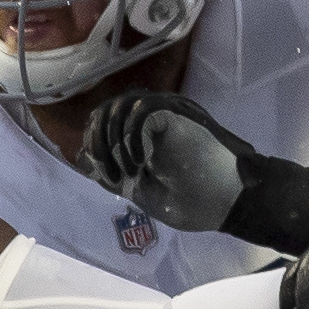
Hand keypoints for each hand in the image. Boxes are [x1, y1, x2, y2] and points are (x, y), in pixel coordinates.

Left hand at [84, 87, 252, 231]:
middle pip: (107, 110)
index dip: (95, 143)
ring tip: (128, 170)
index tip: (103, 173)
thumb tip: (83, 158)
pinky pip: (140, 110)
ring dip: (114, 141)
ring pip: (120, 106)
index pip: (105, 121)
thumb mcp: (141, 189)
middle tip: (112, 173)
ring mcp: (166, 112)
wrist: (225, 202)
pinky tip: (141, 162)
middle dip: (98, 142)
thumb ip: (114, 173)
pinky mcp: (175, 113)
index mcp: (145, 134)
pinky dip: (132, 137)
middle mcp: (154, 117)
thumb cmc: (192, 200)